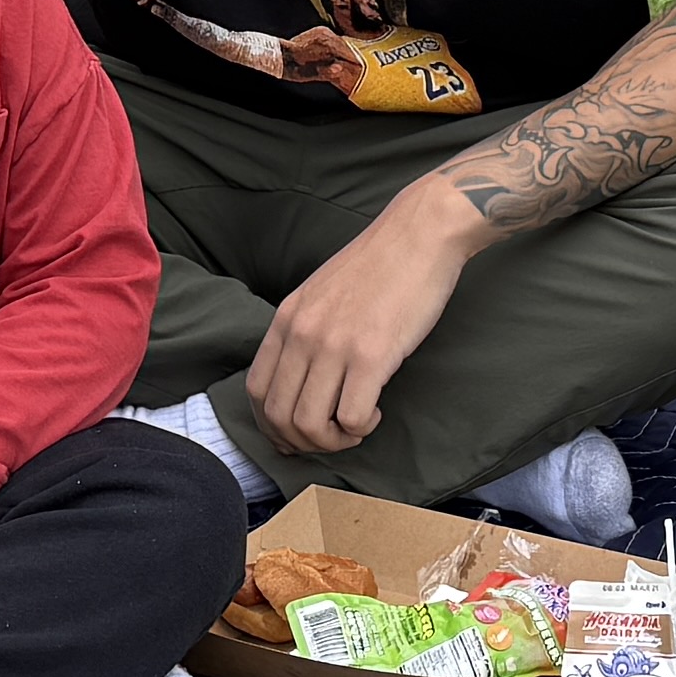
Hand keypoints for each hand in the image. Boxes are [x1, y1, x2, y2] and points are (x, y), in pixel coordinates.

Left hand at [243, 192, 480, 457]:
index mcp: (287, 318)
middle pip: (278, 415)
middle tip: (331, 437)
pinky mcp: (371, 355)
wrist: (420, 234)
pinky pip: (350, 417)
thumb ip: (306, 328)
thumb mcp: (322, 292)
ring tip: (355, 426)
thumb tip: (303, 374)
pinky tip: (375, 412)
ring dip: (332, 441)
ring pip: (309, 424)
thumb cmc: (380, 264)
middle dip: (302, 442)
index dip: (272, 424)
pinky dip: (360, 428)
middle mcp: (303, 333)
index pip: (256, 390)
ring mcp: (334, 345)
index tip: (297, 433)